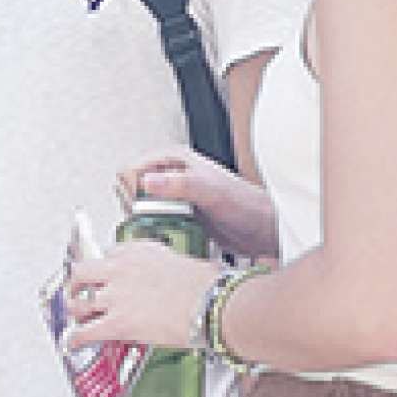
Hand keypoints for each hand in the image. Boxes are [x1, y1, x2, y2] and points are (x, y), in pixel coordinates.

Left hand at [66, 240, 220, 352]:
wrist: (208, 302)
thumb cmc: (203, 285)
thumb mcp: (179, 262)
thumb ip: (165, 265)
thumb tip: (175, 275)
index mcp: (137, 252)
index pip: (110, 253)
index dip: (106, 267)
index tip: (106, 274)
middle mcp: (121, 269)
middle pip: (83, 270)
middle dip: (76, 281)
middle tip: (77, 289)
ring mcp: (116, 296)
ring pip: (80, 301)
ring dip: (74, 310)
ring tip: (75, 315)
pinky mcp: (118, 322)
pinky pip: (87, 331)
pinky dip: (76, 339)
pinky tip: (73, 343)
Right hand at [119, 148, 274, 258]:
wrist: (264, 228)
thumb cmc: (244, 203)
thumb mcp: (209, 191)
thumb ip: (179, 184)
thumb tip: (148, 181)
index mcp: (173, 160)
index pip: (132, 169)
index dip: (131, 189)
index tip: (141, 206)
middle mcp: (171, 175)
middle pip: (131, 189)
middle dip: (135, 206)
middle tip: (152, 219)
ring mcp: (174, 196)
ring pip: (140, 207)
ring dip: (145, 220)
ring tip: (162, 228)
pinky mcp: (179, 215)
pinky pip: (154, 222)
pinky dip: (155, 230)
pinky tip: (170, 236)